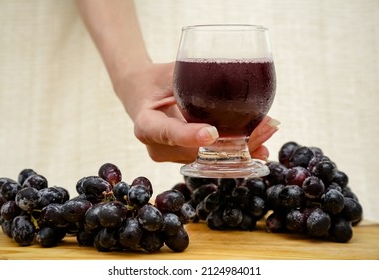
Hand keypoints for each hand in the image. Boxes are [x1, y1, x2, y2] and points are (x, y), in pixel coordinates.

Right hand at [115, 62, 278, 163]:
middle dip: (232, 144)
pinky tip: (260, 144)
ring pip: (207, 159)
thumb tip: (234, 75)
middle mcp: (157, 147)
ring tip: (269, 131)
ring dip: (241, 149)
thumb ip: (192, 78)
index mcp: (146, 124)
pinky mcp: (184, 158)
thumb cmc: (156, 81)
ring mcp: (171, 156)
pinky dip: (235, 151)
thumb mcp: (169, 73)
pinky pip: (210, 159)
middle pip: (196, 152)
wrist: (143, 96)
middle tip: (265, 128)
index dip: (189, 136)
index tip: (212, 134)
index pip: (167, 132)